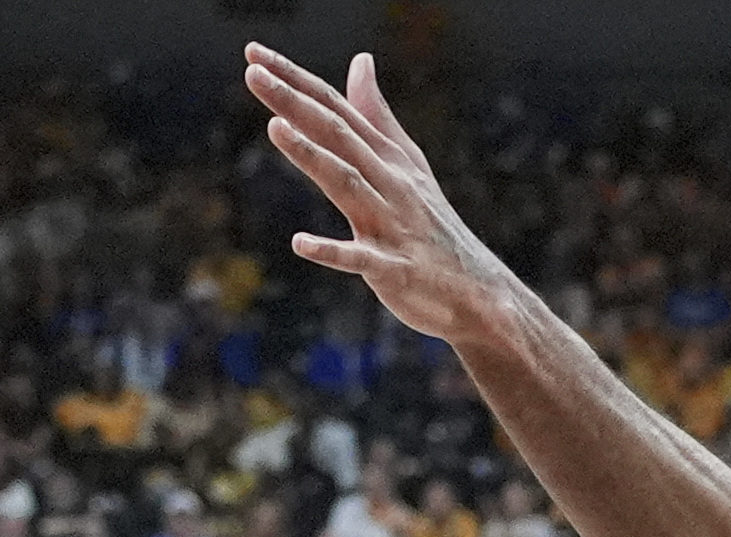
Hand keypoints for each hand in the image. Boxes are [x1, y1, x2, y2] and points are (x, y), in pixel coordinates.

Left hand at [246, 47, 531, 347]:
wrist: (477, 290)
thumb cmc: (431, 225)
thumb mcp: (406, 162)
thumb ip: (376, 114)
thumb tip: (361, 59)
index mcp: (387, 157)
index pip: (336, 108)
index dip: (296, 80)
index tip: (254, 53)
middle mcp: (389, 182)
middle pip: (337, 135)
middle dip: (295, 103)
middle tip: (253, 74)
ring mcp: (392, 225)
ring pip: (348, 184)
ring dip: (313, 157)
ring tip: (276, 128)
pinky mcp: (394, 270)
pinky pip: (360, 259)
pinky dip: (332, 252)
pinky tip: (300, 243)